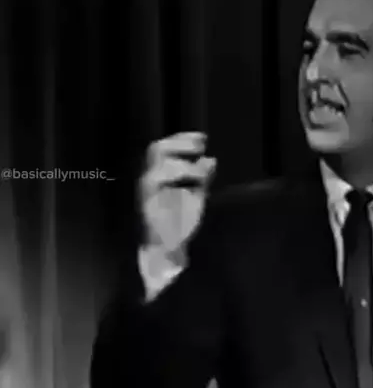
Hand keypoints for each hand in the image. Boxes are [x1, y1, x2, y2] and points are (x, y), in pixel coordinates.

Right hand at [139, 132, 215, 254]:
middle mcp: (152, 178)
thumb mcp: (196, 196)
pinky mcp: (147, 202)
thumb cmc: (180, 222)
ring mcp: (148, 190)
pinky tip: (192, 182)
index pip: (166, 148)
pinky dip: (176, 176)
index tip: (203, 139)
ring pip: (158, 164)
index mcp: (162, 174)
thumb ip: (202, 178)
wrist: (169, 248)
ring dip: (181, 164)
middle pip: (157, 149)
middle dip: (180, 143)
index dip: (183, 139)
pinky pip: (156, 181)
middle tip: (200, 146)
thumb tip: (210, 159)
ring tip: (198, 174)